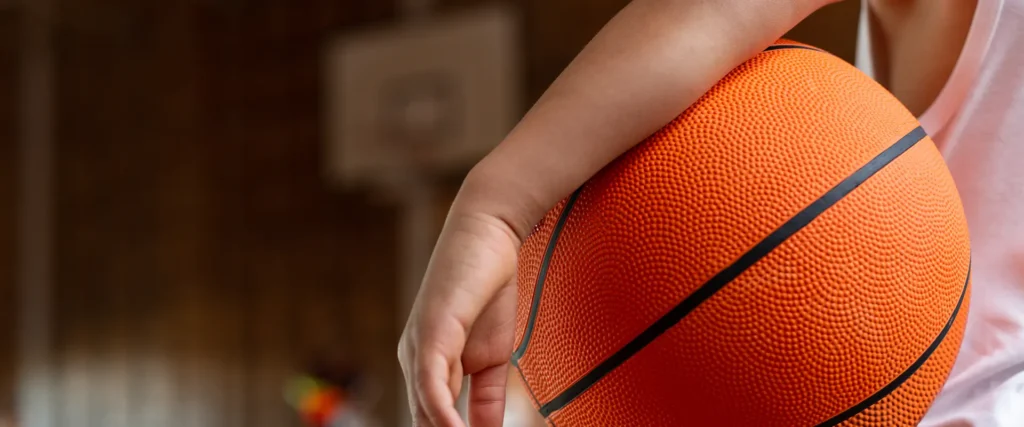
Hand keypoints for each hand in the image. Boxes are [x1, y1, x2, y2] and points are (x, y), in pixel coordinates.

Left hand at [399, 208, 522, 426]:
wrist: (490, 234)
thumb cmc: (489, 288)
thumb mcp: (494, 354)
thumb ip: (487, 397)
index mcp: (429, 366)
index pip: (430, 422)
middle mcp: (415, 359)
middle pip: (422, 422)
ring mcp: (418, 345)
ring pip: (423, 409)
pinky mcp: (430, 331)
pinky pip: (430, 382)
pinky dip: (441, 411)